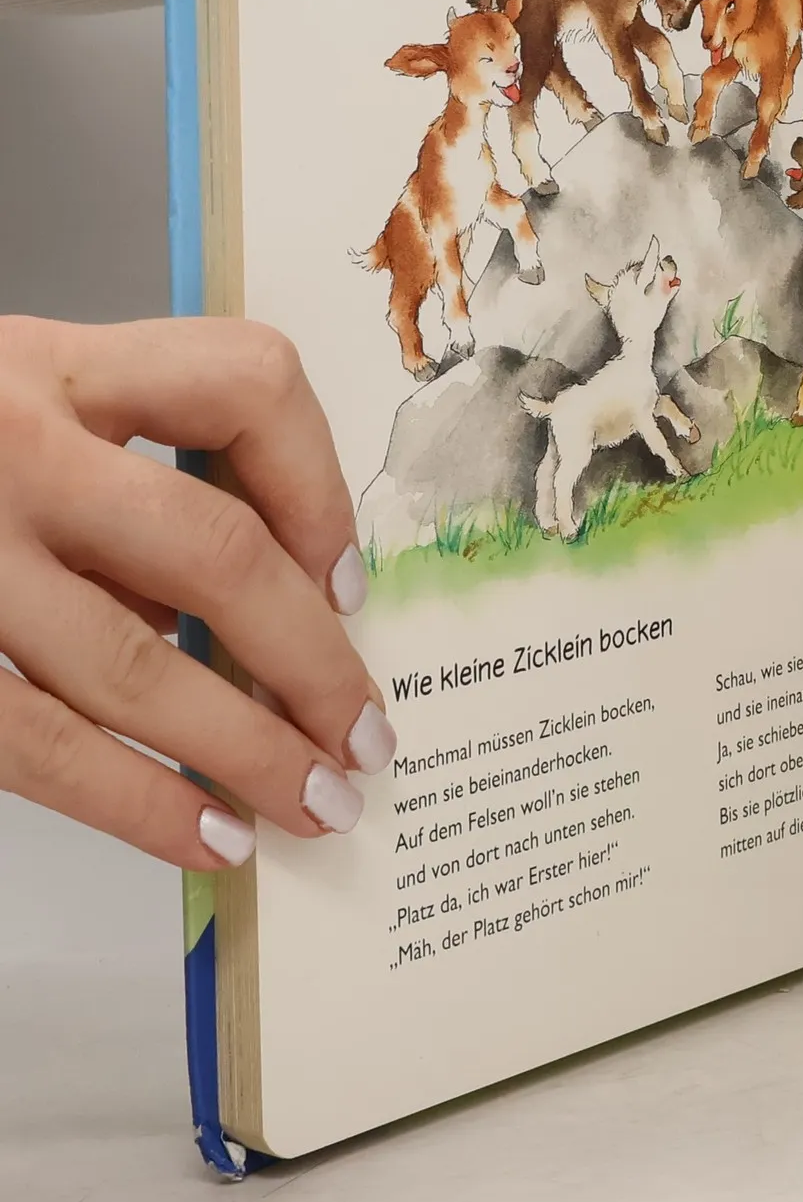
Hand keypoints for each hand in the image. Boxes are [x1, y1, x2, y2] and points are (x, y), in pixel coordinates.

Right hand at [0, 317, 393, 869]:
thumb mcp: (20, 407)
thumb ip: (127, 478)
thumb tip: (268, 623)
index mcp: (55, 364)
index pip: (245, 383)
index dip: (323, 488)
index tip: (348, 583)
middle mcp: (8, 447)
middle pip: (213, 552)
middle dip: (312, 661)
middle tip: (368, 735)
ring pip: (134, 667)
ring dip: (246, 752)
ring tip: (318, 804)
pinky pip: (36, 743)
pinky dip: (136, 802)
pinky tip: (205, 837)